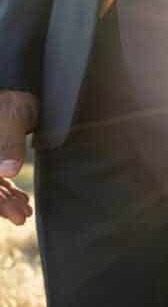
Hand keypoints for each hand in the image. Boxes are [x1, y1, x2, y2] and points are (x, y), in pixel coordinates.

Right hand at [0, 89, 37, 225]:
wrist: (19, 88)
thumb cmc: (13, 98)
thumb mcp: (11, 118)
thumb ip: (7, 144)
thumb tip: (6, 171)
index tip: (11, 215)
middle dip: (0, 204)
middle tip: (23, 217)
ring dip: (5, 200)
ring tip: (25, 212)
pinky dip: (7, 190)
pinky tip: (22, 200)